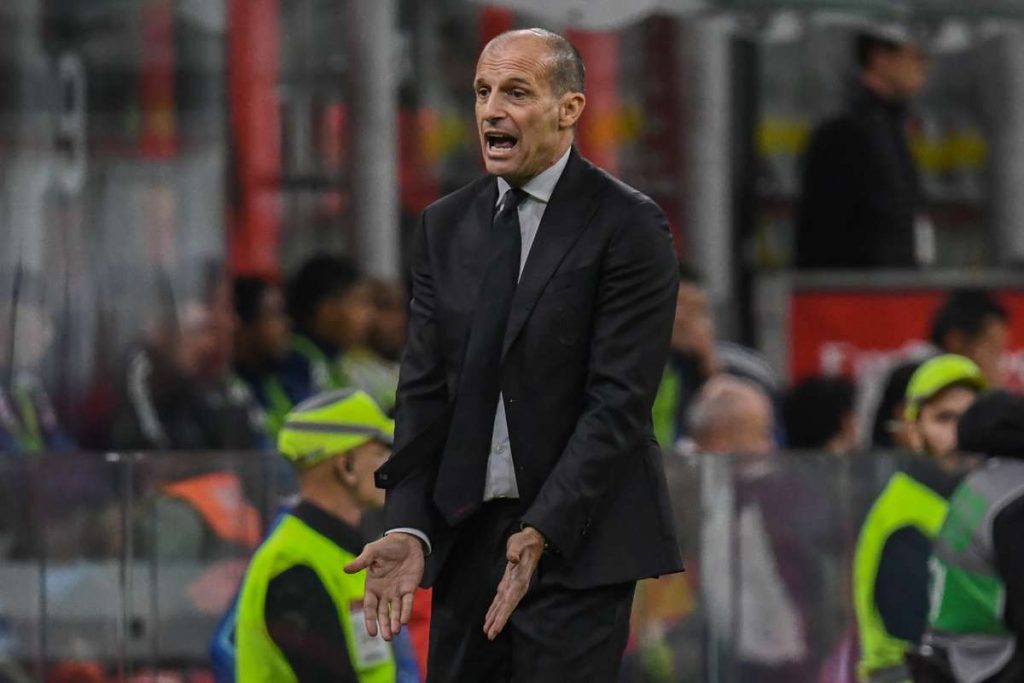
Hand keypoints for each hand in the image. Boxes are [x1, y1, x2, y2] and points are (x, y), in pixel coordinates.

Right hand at [344, 532, 424, 640]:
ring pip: (395, 611)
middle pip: (383, 613)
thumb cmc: (387, 546)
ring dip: (395, 622)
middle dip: (384, 625)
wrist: (407, 540)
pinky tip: (404, 621)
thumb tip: (345, 569)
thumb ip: (361, 561)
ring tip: (395, 633)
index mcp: (372, 586)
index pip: (370, 607)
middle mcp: (384, 592)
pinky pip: (408, 602)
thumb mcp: (372, 551)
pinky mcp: (410, 588)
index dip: (370, 620)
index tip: (372, 633)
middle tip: (387, 638)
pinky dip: (406, 611)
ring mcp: (397, 591)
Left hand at [483, 526, 544, 640]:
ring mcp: (512, 585)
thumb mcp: (520, 542)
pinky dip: (495, 609)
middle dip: (499, 621)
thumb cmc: (526, 541)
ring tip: (488, 632)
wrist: (533, 541)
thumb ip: (515, 550)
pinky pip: (501, 599)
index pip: (510, 600)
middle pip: (507, 607)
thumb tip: (512, 558)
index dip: (504, 614)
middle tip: (490, 635)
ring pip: (503, 605)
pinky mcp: (508, 583)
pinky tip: (490, 616)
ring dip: (495, 618)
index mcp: (519, 579)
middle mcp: (517, 586)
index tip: (497, 626)